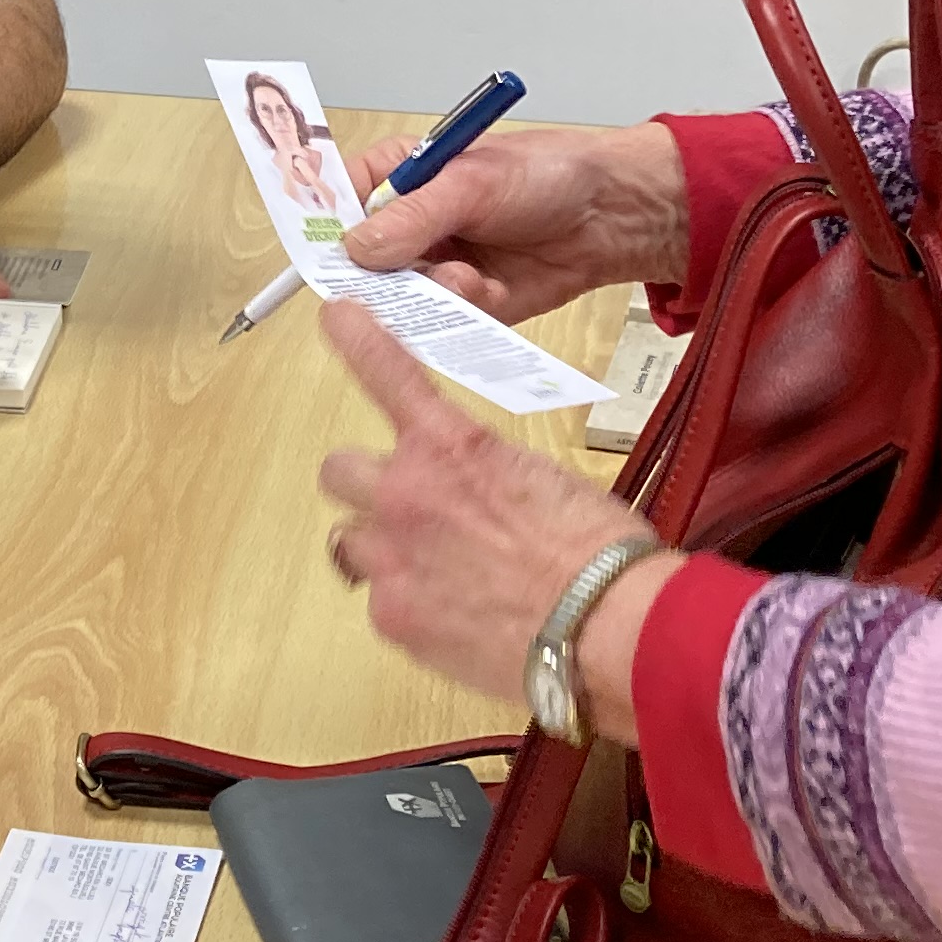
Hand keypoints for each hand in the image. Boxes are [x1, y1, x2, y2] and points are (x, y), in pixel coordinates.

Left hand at [315, 302, 675, 739]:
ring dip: (381, 545)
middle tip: (408, 506)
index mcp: (451, 446)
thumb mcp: (543, 482)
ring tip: (432, 570)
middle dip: (368, 484)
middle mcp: (406, 493)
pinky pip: (380, 601)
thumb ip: (486, 478)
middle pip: (339, 471)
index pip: (387, 373)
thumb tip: (475, 501)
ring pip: (347, 541)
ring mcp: (391, 558)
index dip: (356, 340)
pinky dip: (410, 605)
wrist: (605, 626)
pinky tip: (454, 617)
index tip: (335, 315)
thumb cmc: (597, 549)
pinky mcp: (393, 616)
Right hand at [339, 120, 691, 322]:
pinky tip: (491, 288)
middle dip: (381, 275)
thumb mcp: (473, 184)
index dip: (323, 225)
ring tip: (467, 277)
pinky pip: (441, 319)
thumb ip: (412, 216)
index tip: (321, 251)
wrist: (611, 216)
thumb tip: (356, 247)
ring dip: (431, 293)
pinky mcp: (466, 301)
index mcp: (400, 176)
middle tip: (402, 277)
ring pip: (400, 296)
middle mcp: (411, 223)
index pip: (338, 199)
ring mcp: (436, 264)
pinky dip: (463, 308)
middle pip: (360, 260)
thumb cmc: (547, 175)